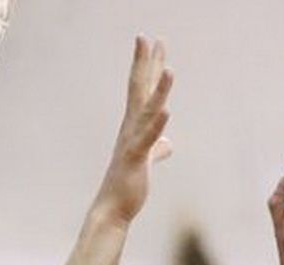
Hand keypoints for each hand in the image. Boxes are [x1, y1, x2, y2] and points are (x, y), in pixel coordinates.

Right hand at [93, 35, 174, 224]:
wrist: (114, 208)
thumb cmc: (128, 184)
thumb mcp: (147, 161)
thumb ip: (157, 149)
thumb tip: (168, 144)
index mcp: (135, 126)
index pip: (142, 89)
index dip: (148, 66)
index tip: (151, 42)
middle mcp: (131, 128)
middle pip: (140, 90)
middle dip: (145, 64)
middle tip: (149, 38)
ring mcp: (132, 142)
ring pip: (147, 111)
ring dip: (158, 91)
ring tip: (169, 69)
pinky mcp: (136, 159)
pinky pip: (147, 139)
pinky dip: (157, 125)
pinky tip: (166, 111)